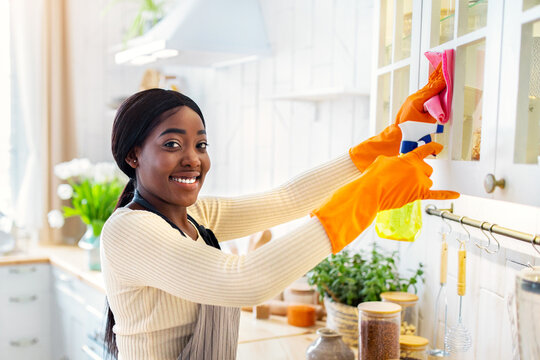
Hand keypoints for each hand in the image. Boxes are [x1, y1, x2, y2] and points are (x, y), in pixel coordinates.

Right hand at [314, 142, 458, 252]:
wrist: (370, 192)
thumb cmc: (373, 176)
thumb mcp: (382, 161)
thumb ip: (394, 161)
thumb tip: (395, 166)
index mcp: (410, 158)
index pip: (424, 150)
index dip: (432, 148)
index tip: (438, 147)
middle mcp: (418, 170)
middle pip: (427, 170)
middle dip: (418, 172)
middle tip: (404, 176)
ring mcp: (419, 183)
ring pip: (428, 182)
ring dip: (420, 182)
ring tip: (405, 185)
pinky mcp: (417, 195)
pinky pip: (436, 195)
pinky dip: (447, 194)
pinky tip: (457, 194)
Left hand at [349, 63, 445, 170]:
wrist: (398, 135)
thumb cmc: (412, 131)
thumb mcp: (428, 122)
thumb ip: (435, 110)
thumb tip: (440, 103)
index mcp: (417, 101)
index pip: (433, 89)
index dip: (442, 82)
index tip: (448, 74)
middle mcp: (413, 98)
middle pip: (429, 86)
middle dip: (437, 77)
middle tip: (444, 64)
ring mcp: (411, 100)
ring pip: (426, 89)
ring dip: (434, 82)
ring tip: (441, 72)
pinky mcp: (411, 103)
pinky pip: (423, 94)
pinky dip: (430, 89)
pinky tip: (434, 86)